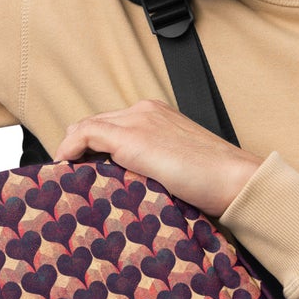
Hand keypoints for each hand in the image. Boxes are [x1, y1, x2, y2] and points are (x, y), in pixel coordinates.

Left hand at [53, 99, 261, 217]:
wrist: (234, 179)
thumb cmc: (216, 181)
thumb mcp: (179, 167)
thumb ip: (155, 167)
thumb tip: (134, 187)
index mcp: (158, 115)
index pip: (114, 124)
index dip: (95, 146)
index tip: (85, 168)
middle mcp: (145, 111)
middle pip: (97, 124)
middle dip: (81, 148)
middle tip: (71, 175)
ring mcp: (137, 121)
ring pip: (88, 128)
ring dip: (74, 150)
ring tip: (66, 176)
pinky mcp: (130, 138)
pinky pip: (86, 135)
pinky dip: (70, 148)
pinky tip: (64, 165)